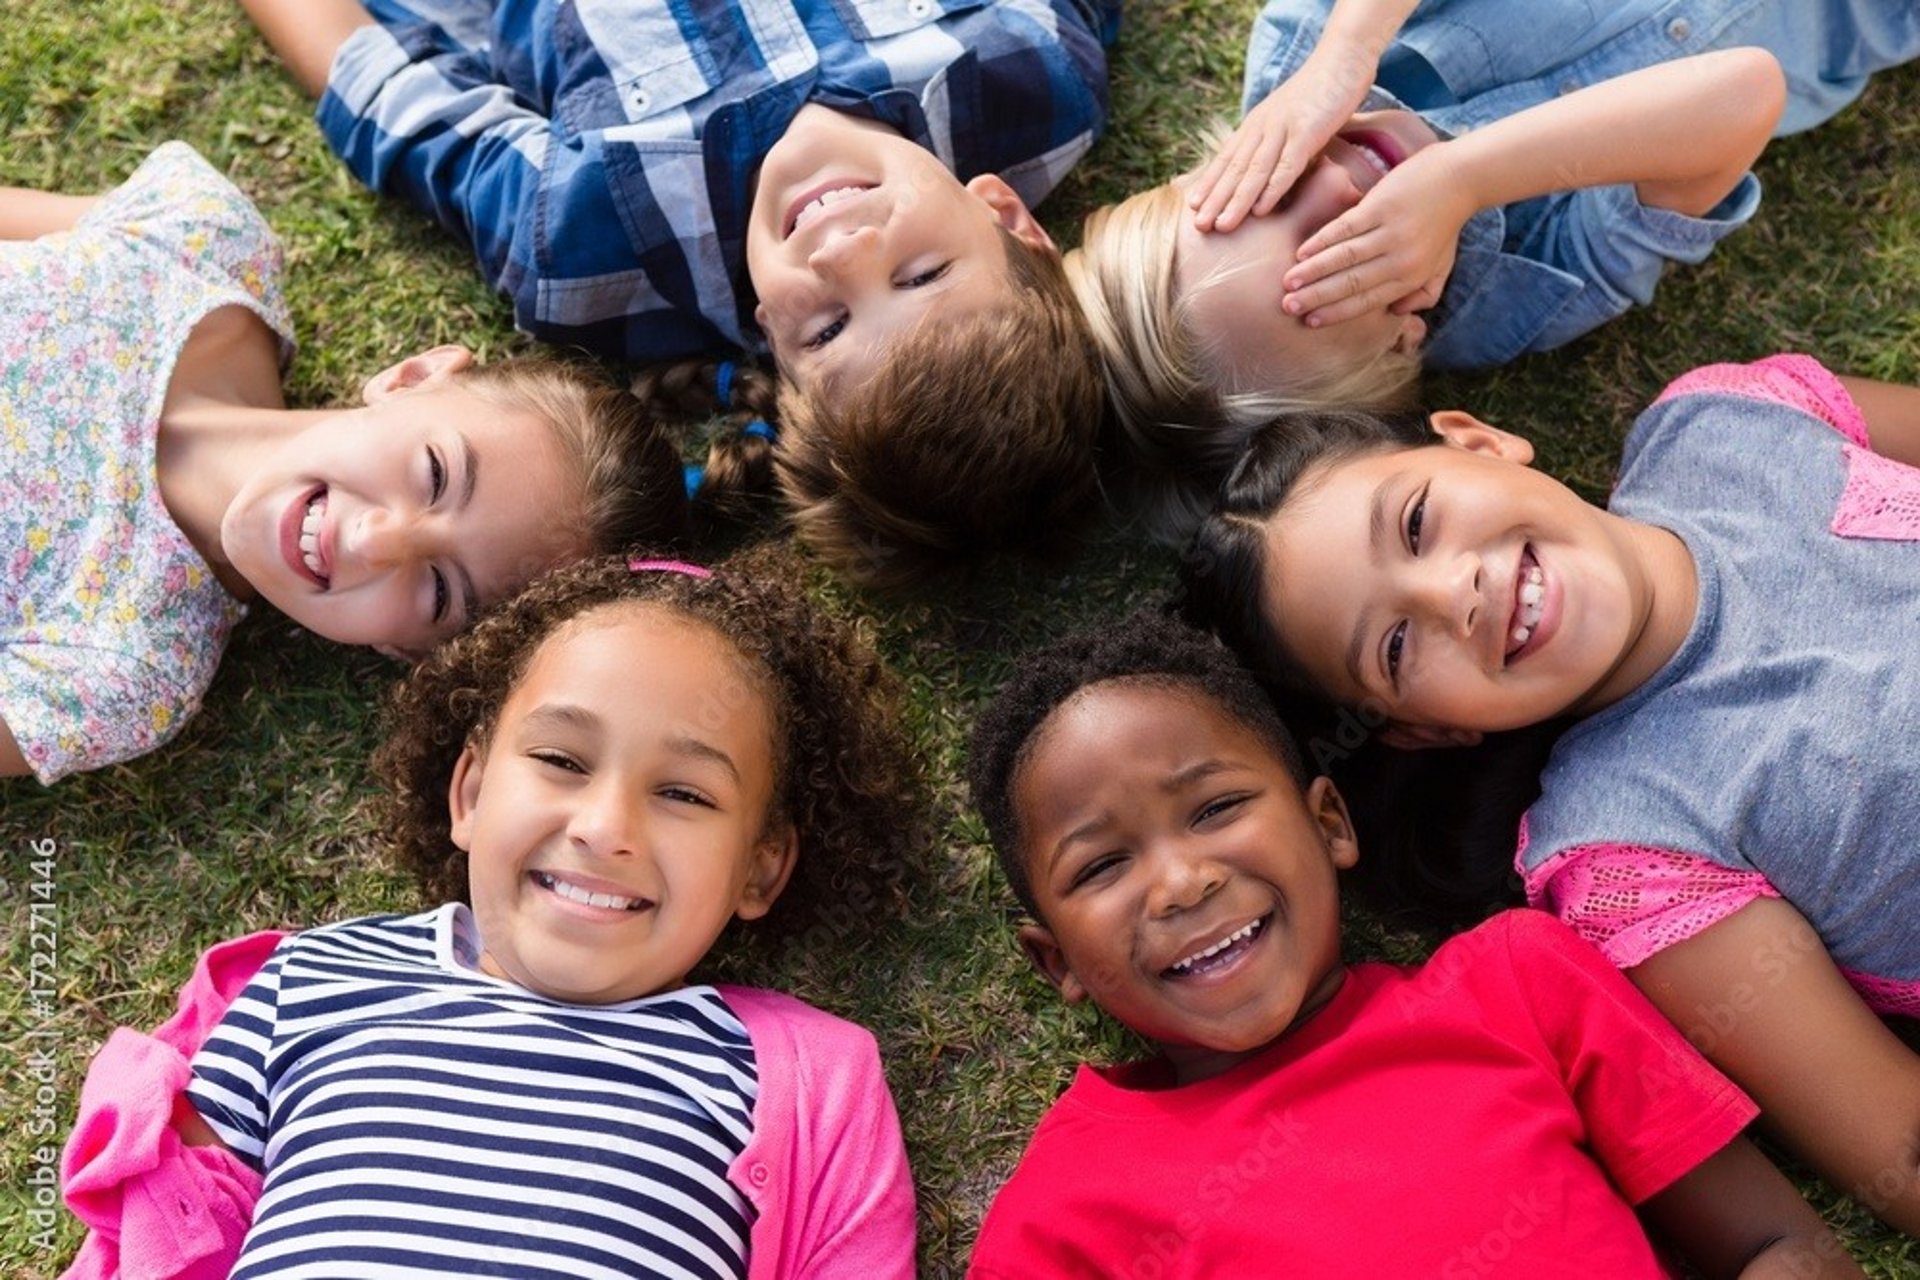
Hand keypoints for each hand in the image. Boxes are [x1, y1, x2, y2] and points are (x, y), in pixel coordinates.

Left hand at [1186, 40, 1377, 233]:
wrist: (1342, 57)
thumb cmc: (1318, 92)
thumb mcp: (1288, 117)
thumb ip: (1275, 141)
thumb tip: (1267, 171)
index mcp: (1256, 124)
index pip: (1227, 157)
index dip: (1209, 181)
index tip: (1192, 206)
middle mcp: (1263, 127)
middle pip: (1234, 168)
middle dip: (1215, 198)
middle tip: (1198, 226)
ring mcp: (1283, 128)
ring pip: (1254, 170)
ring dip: (1236, 200)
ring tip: (1221, 226)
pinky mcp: (1307, 131)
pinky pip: (1287, 165)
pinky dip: (1272, 189)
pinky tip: (1260, 211)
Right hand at [1281, 147, 1471, 326]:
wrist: (1459, 178)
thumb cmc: (1446, 224)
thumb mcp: (1442, 266)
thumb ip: (1423, 295)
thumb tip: (1395, 313)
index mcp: (1411, 277)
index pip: (1367, 300)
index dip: (1336, 313)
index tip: (1310, 322)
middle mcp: (1400, 259)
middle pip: (1350, 283)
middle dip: (1317, 297)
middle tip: (1288, 307)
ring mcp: (1390, 232)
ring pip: (1343, 258)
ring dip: (1313, 271)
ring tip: (1288, 282)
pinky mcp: (1381, 206)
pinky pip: (1344, 229)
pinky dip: (1321, 241)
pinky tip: (1302, 252)